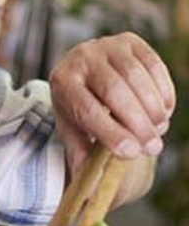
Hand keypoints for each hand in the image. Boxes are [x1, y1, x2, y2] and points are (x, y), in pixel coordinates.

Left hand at [49, 32, 174, 172]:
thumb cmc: (77, 105)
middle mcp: (81, 57)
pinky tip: (164, 111)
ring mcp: (106, 45)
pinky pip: (153, 65)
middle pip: (115, 91)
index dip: (110, 132)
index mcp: (62, 81)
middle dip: (137, 123)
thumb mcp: (71, 127)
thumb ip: (80, 151)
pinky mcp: (130, 40)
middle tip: (152, 147)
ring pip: (137, 77)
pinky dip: (163, 91)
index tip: (132, 152)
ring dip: (153, 108)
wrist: (82, 69)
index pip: (87, 109)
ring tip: (159, 130)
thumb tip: (91, 184)